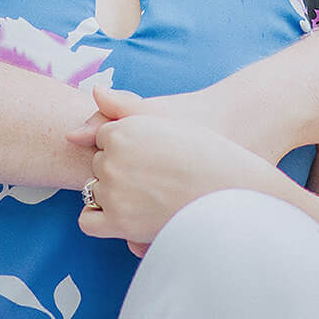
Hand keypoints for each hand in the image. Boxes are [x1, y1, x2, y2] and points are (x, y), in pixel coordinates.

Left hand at [77, 86, 268, 248]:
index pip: (104, 137)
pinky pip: (87, 220)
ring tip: (147, 195)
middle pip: (99, 164)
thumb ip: (123, 106)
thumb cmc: (206, 151)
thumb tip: (91, 95)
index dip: (127, 146)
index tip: (148, 154)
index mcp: (123, 131)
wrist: (230, 191)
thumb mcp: (164, 118)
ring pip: (94, 189)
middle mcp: (112, 160)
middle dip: (118, 169)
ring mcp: (112, 192)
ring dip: (111, 192)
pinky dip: (99, 217)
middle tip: (152, 177)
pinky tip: (124, 213)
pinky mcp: (118, 223)